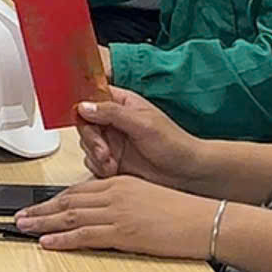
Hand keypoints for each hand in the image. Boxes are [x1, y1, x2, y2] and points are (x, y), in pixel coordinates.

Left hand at [12, 177, 219, 260]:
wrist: (205, 220)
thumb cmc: (183, 212)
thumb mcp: (147, 197)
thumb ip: (123, 201)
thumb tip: (106, 214)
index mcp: (119, 183)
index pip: (78, 190)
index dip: (55, 200)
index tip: (39, 206)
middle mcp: (114, 194)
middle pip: (68, 202)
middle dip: (41, 210)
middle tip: (20, 217)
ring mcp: (117, 213)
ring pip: (71, 217)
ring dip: (44, 223)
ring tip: (25, 228)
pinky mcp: (123, 232)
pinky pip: (86, 236)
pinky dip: (63, 240)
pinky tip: (48, 243)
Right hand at [73, 85, 206, 188]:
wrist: (188, 174)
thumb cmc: (174, 144)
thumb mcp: (143, 124)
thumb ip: (112, 113)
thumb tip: (85, 106)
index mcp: (122, 103)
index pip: (92, 97)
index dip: (84, 108)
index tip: (85, 120)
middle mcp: (114, 121)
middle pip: (85, 123)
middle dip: (91, 139)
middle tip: (104, 151)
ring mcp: (112, 141)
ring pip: (87, 144)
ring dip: (95, 156)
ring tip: (112, 164)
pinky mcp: (112, 160)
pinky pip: (92, 162)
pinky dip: (99, 168)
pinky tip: (113, 171)